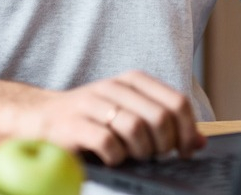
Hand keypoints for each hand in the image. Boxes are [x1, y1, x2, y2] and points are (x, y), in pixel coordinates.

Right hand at [24, 70, 205, 165]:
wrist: (40, 119)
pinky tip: (112, 159)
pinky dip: (117, 157)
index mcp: (133, 81)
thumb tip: (200, 142)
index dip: (188, 130)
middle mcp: (114, 87)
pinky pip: (108, 143)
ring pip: (136, 129)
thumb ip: (165, 124)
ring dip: (141, 152)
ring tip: (133, 157)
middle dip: (164, 145)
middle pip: (160, 117)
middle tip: (155, 156)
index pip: (177, 102)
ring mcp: (92, 104)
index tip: (185, 151)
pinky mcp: (73, 125)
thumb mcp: (131, 115)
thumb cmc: (92, 120)